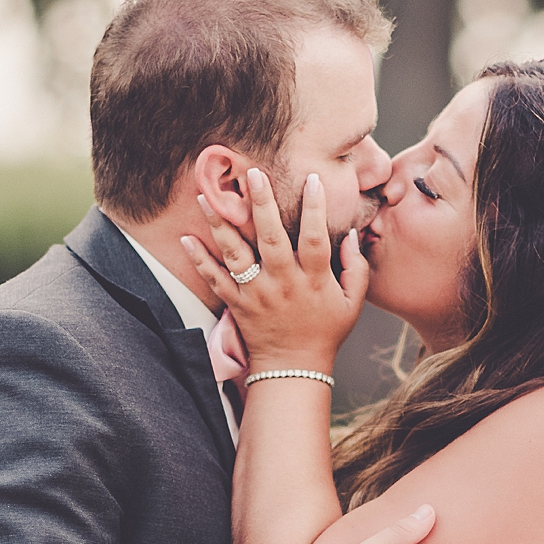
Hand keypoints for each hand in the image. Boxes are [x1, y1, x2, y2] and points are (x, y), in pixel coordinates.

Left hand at [181, 167, 366, 370]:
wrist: (294, 369)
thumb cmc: (326, 332)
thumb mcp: (353, 303)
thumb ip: (356, 268)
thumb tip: (351, 234)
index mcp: (314, 280)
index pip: (316, 238)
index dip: (315, 208)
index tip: (312, 179)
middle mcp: (283, 283)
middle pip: (272, 239)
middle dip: (262, 205)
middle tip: (253, 175)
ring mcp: (257, 294)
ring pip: (237, 255)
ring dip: (221, 225)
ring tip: (207, 196)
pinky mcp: (237, 304)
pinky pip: (215, 280)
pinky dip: (200, 260)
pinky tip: (186, 238)